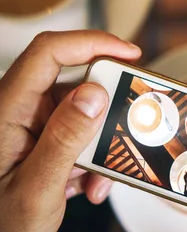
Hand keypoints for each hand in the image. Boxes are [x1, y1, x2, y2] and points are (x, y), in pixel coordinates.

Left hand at [0, 31, 140, 231]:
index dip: (91, 43)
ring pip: (83, 113)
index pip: (48, 53)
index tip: (129, 54)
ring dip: (100, 145)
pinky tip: (87, 185)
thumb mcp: (36, 188)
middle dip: (107, 112)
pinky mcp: (42, 137)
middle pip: (75, 83)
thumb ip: (64, 139)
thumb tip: (94, 93)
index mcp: (6, 110)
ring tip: (98, 180)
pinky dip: (92, 158)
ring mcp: (31, 123)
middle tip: (128, 134)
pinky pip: (78, 134)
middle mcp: (18, 109)